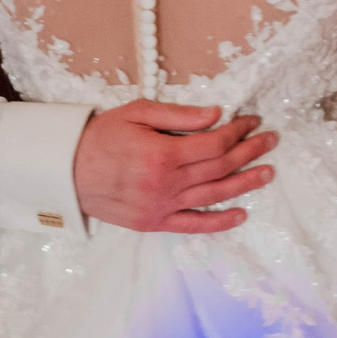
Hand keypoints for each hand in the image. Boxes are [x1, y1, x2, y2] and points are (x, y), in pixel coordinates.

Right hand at [72, 102, 276, 233]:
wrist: (66, 172)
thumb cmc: (101, 137)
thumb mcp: (137, 113)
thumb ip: (179, 115)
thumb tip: (216, 115)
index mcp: (163, 154)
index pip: (215, 143)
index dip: (238, 131)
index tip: (252, 121)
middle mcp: (166, 183)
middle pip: (220, 168)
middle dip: (249, 152)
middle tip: (270, 140)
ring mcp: (161, 206)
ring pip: (214, 196)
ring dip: (245, 184)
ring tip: (267, 172)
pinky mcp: (154, 222)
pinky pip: (193, 225)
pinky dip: (219, 222)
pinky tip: (240, 214)